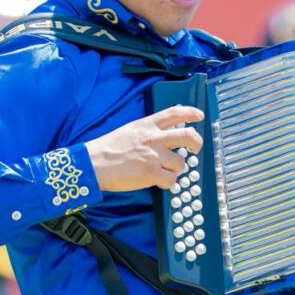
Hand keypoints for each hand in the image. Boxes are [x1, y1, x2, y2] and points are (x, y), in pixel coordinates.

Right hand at [85, 105, 203, 191]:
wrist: (94, 163)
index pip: (174, 113)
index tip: (199, 116)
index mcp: (147, 124)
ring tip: (162, 171)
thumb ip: (148, 130)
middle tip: (195, 148)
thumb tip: (164, 132)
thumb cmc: (108, 149)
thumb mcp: (130, 130)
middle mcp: (154, 138)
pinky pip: (171, 180)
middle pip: (188, 135)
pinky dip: (166, 182)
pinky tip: (156, 180)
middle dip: (197, 142)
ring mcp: (154, 156)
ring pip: (180, 163)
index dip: (190, 112)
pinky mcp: (152, 173)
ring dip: (174, 169)